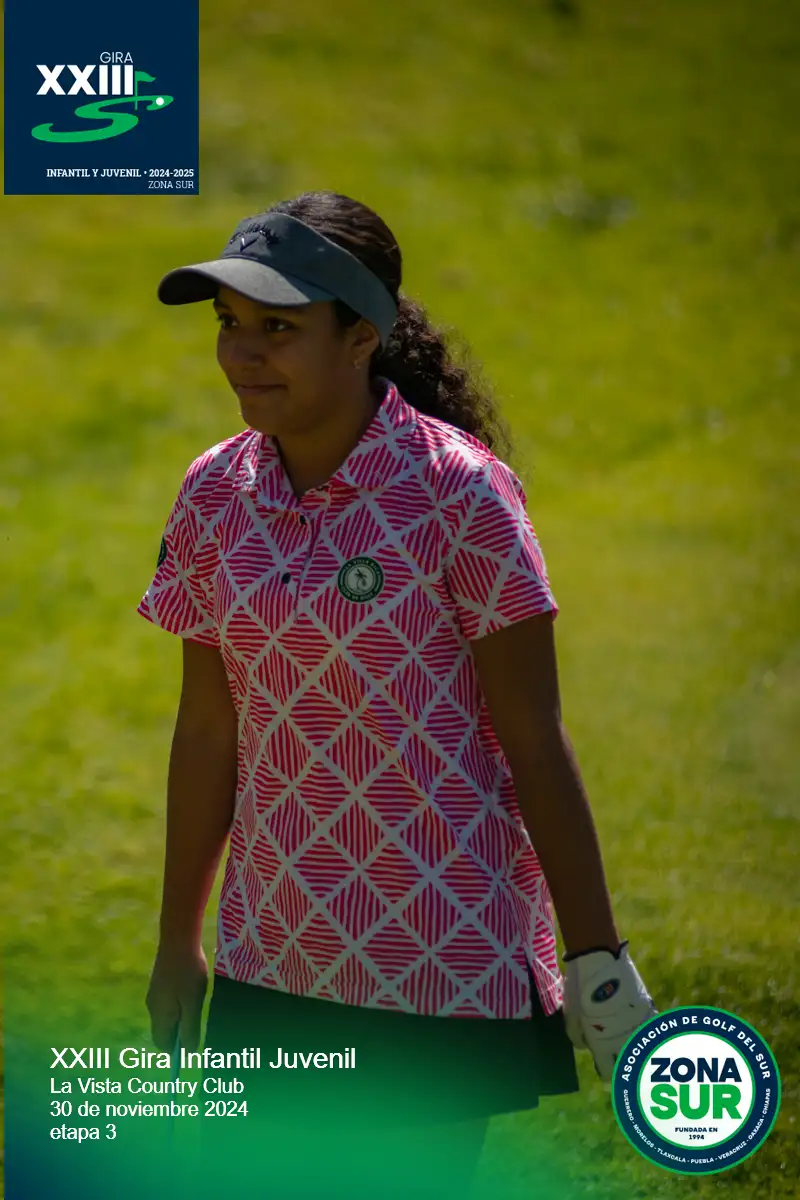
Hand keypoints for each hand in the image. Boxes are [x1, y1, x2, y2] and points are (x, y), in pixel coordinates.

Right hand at [146, 941, 207, 1051]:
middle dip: (179, 1033)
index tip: (191, 1045)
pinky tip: (190, 991)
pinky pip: (167, 1004)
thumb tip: (189, 1052)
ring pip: (166, 1017)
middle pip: (163, 1031)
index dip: (176, 1050)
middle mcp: (152, 1007)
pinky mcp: (158, 984)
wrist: (178, 940)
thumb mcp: (193, 1003)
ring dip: (180, 1018)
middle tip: (198, 1021)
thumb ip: (190, 1028)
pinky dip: (178, 1006)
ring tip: (196, 1003)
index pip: (162, 1043)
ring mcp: (154, 994)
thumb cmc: (188, 973)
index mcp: (160, 1015)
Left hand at [562, 941, 656, 1081]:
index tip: (603, 1059)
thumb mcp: (571, 1016)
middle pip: (627, 1064)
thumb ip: (579, 1037)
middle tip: (616, 1048)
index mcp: (602, 1045)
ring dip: (635, 1045)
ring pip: (642, 1048)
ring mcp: (639, 1026)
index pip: (608, 1072)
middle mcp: (624, 1041)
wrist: (599, 961)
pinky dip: (645, 1030)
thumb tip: (587, 1044)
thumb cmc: (580, 989)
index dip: (604, 1067)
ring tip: (627, 1035)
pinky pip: (650, 1029)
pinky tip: (637, 1023)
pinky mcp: (648, 1010)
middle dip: (621, 1059)